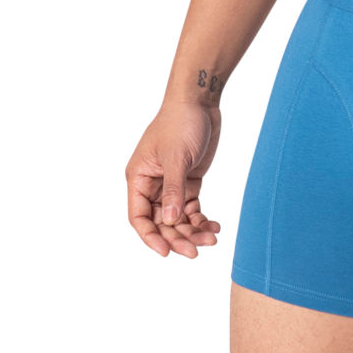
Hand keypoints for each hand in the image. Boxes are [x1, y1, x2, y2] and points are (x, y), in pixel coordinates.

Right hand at [125, 99, 223, 259]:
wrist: (200, 101)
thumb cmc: (180, 121)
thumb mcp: (176, 157)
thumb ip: (172, 190)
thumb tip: (168, 221)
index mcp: (139, 178)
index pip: (139, 217)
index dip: (151, 236)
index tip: (166, 251)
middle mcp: (152, 185)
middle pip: (161, 222)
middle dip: (177, 237)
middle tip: (195, 251)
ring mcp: (171, 184)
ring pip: (178, 218)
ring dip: (191, 231)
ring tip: (209, 239)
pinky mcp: (189, 181)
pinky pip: (191, 208)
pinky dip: (201, 218)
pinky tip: (213, 226)